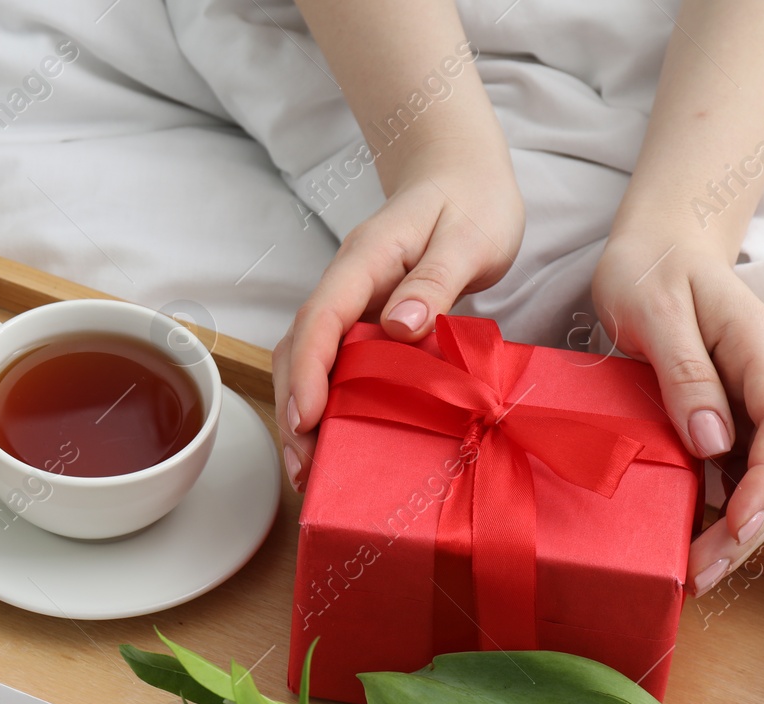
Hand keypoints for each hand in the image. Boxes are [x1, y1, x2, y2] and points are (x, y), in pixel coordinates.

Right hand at [275, 146, 523, 489]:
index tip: (306, 418)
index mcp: (364, 260)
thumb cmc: (470, 202)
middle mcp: (345, 284)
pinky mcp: (361, 322)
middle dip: (293, 408)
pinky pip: (333, 364)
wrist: (460, 173)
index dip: (310, 371)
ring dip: (302, 414)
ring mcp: (349, 304)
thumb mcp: (470, 237)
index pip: (322, 318)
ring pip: (307, 360)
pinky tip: (336, 439)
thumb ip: (435, 280)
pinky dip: (327, 403)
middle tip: (303, 467)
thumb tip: (400, 327)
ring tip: (309, 469)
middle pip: (299, 348)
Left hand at [591, 235, 763, 594]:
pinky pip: (732, 468)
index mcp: (763, 354)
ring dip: (732, 528)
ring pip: (757, 475)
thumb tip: (712, 440)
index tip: (735, 528)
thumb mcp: (657, 313)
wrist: (651, 249)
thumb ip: (686, 373)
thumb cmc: (650, 271)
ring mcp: (750, 401)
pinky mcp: (727, 413)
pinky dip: (715, 507)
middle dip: (746, 526)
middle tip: (700, 575)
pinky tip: (688, 541)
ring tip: (694, 574)